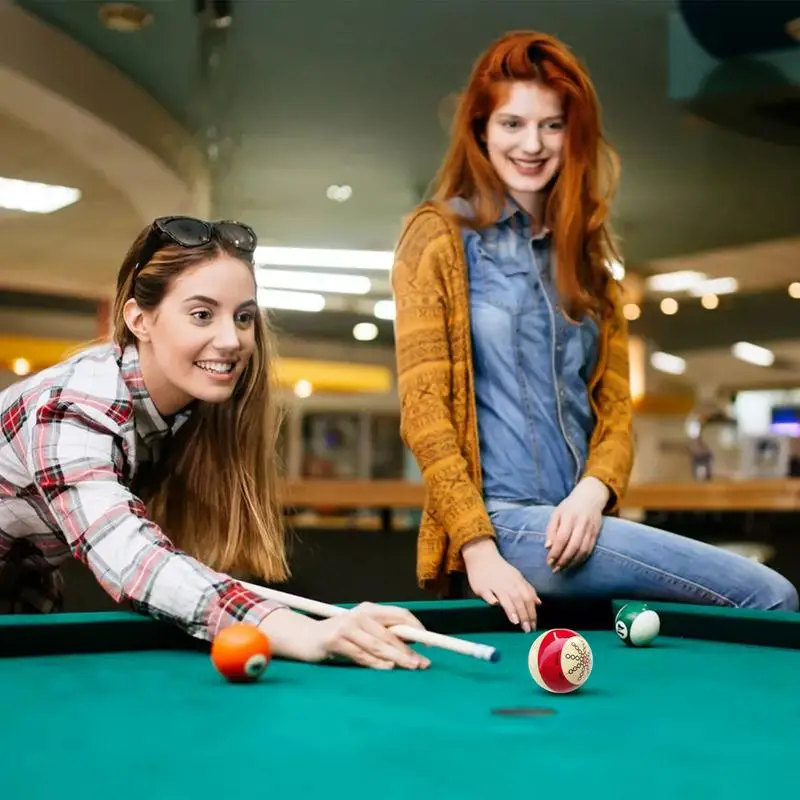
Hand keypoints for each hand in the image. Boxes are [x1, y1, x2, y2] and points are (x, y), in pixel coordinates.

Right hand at [302, 602, 430, 670]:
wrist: (304, 638)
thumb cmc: (338, 637)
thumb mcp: (360, 632)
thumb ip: (380, 636)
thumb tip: (410, 649)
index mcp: (370, 610)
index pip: (399, 614)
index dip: (416, 628)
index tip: (429, 643)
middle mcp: (360, 614)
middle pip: (391, 632)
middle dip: (408, 649)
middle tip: (423, 663)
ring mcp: (347, 626)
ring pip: (378, 644)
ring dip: (396, 657)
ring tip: (411, 667)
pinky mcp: (335, 639)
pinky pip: (360, 653)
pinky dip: (375, 662)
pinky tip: (387, 668)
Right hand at [462, 538, 540, 631]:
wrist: (481, 556)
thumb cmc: (501, 570)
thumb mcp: (517, 577)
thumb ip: (528, 589)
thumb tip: (539, 603)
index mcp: (517, 581)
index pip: (528, 598)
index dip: (532, 612)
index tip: (534, 626)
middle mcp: (508, 583)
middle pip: (518, 600)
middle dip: (524, 615)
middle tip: (527, 629)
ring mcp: (494, 584)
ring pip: (505, 597)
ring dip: (511, 609)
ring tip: (516, 622)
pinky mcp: (482, 586)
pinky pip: (487, 594)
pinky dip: (491, 599)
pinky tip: (495, 605)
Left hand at [545, 477, 608, 572]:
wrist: (590, 497)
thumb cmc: (569, 507)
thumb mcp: (556, 514)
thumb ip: (551, 530)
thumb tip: (547, 547)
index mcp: (569, 517)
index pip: (562, 538)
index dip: (555, 552)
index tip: (549, 562)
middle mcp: (581, 524)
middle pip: (573, 546)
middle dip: (563, 560)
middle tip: (555, 569)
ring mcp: (591, 529)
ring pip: (583, 550)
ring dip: (572, 562)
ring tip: (562, 569)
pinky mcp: (596, 534)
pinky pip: (589, 550)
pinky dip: (581, 559)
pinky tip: (573, 564)